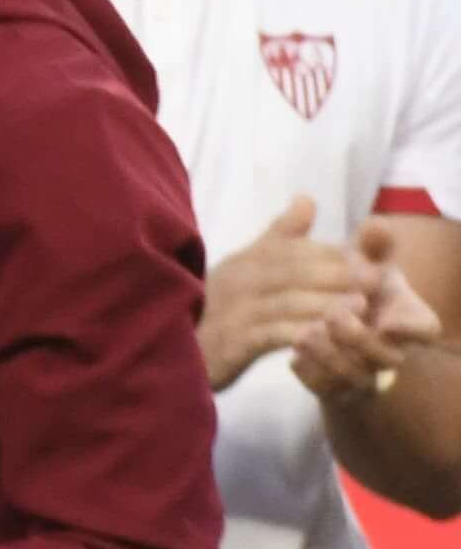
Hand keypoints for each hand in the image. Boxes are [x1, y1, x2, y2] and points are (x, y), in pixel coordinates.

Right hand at [203, 195, 368, 388]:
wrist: (172, 351)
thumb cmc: (219, 311)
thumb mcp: (249, 269)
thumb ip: (280, 237)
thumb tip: (306, 198)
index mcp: (243, 262)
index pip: (291, 250)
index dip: (331, 254)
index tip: (370, 259)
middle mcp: (235, 281)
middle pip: (291, 271)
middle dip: (336, 274)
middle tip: (375, 279)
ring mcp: (231, 312)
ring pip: (284, 303)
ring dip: (325, 304)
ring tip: (361, 308)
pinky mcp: (229, 343)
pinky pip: (269, 336)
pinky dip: (299, 334)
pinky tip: (325, 337)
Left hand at [288, 222, 443, 402]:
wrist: (334, 328)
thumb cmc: (356, 289)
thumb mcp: (365, 265)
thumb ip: (372, 245)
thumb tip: (376, 222)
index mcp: (406, 318)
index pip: (426, 328)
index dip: (412, 327)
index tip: (388, 319)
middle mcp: (392, 350)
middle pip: (389, 357)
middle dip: (360, 338)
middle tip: (332, 315)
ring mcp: (366, 373)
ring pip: (355, 376)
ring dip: (331, 356)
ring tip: (303, 334)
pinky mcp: (337, 388)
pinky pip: (326, 389)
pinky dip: (311, 373)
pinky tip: (293, 356)